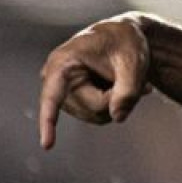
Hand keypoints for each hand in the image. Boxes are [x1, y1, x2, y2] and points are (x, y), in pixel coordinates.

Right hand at [37, 13, 154, 149]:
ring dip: (115, 102)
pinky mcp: (74, 101)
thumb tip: (117, 118)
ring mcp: (64, 92)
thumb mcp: (133, 62)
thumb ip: (128, 91)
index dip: (48, 121)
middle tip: (133, 79)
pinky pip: (97, 115)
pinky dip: (113, 105)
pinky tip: (120, 87)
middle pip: (92, 107)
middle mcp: (56, 78)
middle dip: (115, 98)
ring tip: (125, 78)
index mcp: (63, 62)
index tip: (47, 146)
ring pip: (95, 115)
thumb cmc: (125, 42)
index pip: (53, 95)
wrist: (124, 37)